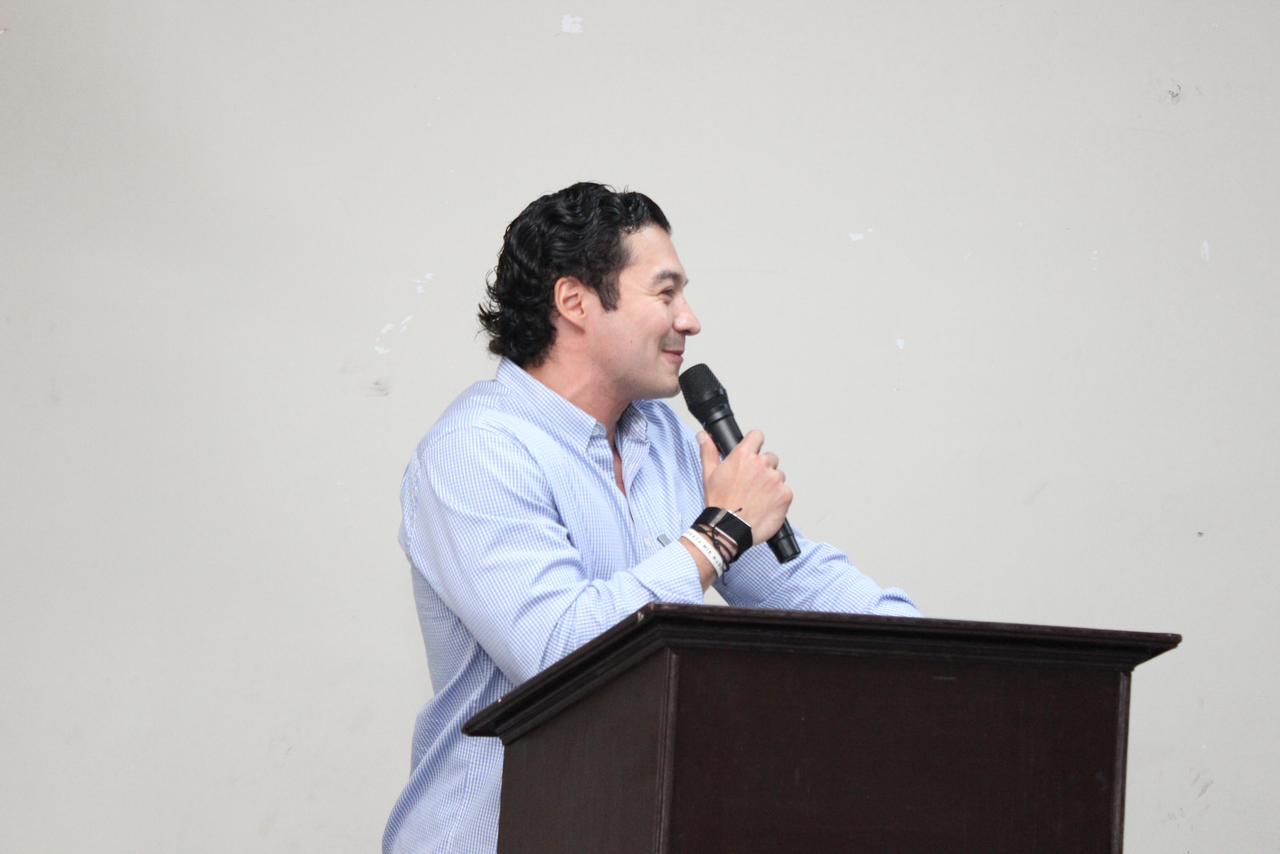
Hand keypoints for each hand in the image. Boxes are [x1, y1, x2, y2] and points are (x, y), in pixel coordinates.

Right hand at [698, 429, 792, 545]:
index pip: (757, 436)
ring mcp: (775, 480)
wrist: (728, 529)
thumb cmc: (719, 504)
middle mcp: (762, 464)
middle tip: (751, 484)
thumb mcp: (709, 474)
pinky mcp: (785, 495)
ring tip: (757, 498)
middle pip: (770, 458)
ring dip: (771, 484)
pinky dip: (778, 498)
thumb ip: (709, 451)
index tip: (752, 454)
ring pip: (778, 476)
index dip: (754, 444)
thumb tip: (704, 437)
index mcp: (744, 456)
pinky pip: (785, 492)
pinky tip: (765, 506)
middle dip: (763, 468)